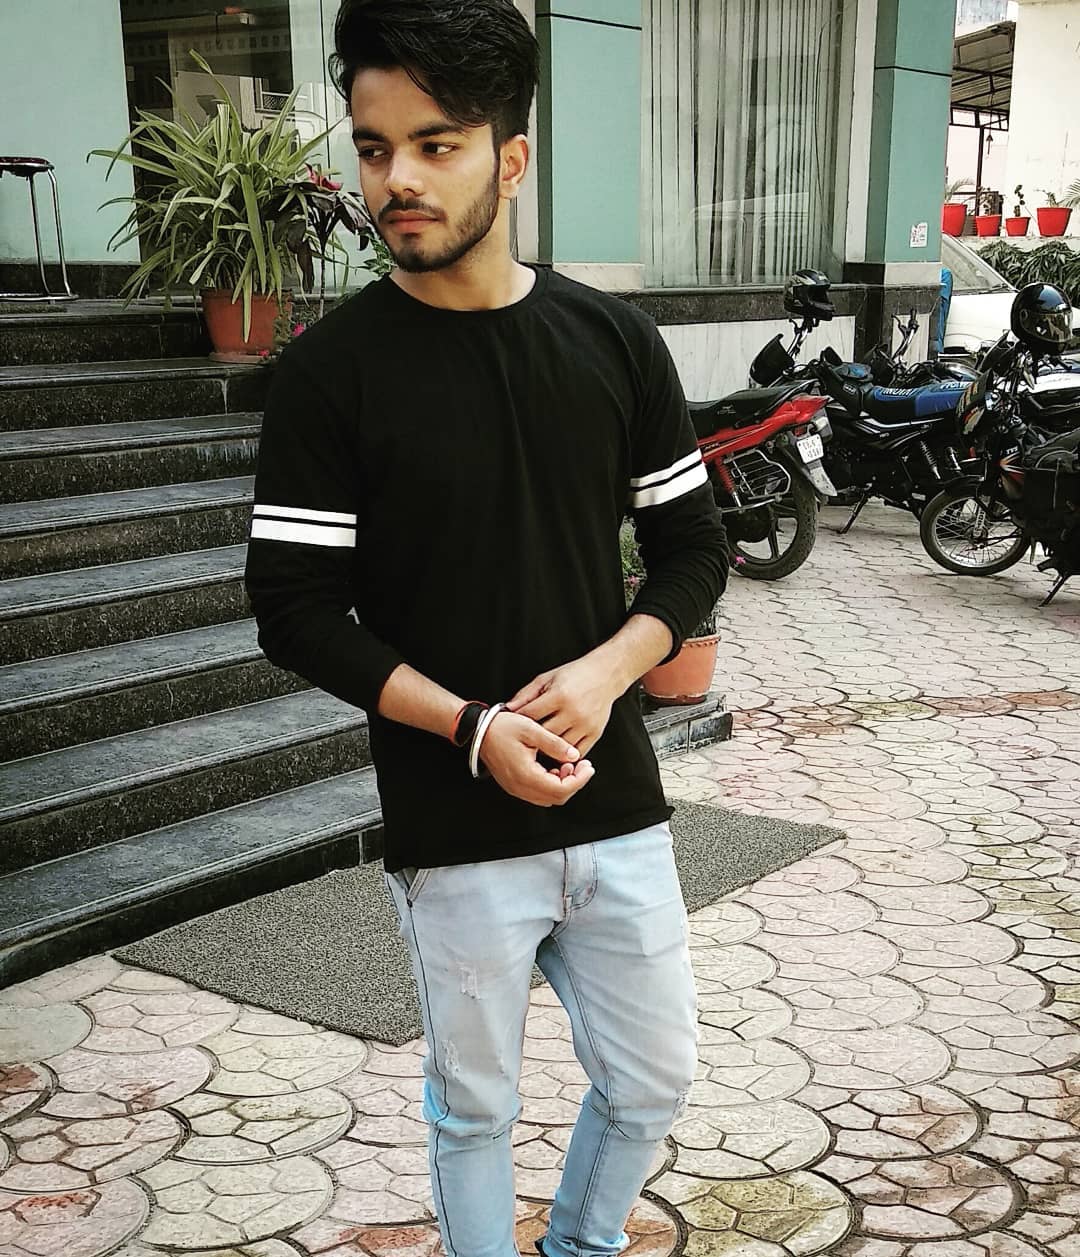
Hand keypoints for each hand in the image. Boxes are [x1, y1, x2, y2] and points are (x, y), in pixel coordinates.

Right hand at [480, 711, 595, 806]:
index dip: (580, 780)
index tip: (588, 766)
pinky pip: (538, 793)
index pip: (561, 789)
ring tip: (569, 764)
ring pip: (548, 798)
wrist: (478, 731)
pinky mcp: (514, 785)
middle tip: (582, 765)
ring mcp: (516, 788)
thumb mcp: (531, 729)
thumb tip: (575, 755)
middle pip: (557, 798)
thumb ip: (555, 744)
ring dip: (563, 784)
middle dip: (574, 782)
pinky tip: (555, 767)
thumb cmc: (502, 727)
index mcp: (526, 774)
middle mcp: (520, 787)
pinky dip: (551, 784)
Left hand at [505, 654, 621, 757]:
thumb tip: (509, 709)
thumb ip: (526, 694)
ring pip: (560, 747)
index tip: (512, 725)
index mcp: (560, 695)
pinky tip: (557, 751)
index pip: (531, 714)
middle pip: (544, 734)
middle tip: (521, 741)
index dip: (519, 721)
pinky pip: (576, 752)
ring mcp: (585, 724)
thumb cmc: (574, 675)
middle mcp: (573, 711)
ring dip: (548, 749)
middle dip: (531, 738)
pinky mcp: (595, 733)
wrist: (606, 675)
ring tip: (539, 747)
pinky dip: (565, 754)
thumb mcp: (547, 678)